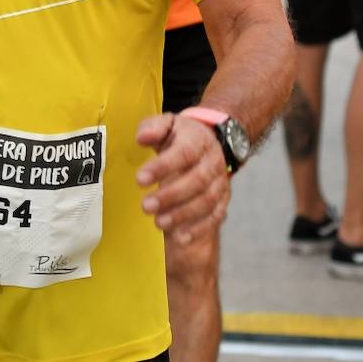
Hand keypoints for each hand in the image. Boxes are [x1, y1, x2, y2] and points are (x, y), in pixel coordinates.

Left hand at [135, 114, 230, 244]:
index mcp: (197, 140)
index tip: (139, 179)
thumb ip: (152, 128)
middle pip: (197, 181)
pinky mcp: (223, 200)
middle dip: (171, 196)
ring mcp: (220, 182)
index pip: (183, 153)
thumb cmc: (180, 135)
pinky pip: (215, 216)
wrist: (211, 140)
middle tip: (146, 206)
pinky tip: (180, 237)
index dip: (162, 167)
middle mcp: (213, 162)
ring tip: (159, 223)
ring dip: (183, 215)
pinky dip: (199, 228)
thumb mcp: (166, 123)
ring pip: (206, 201)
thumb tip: (141, 138)